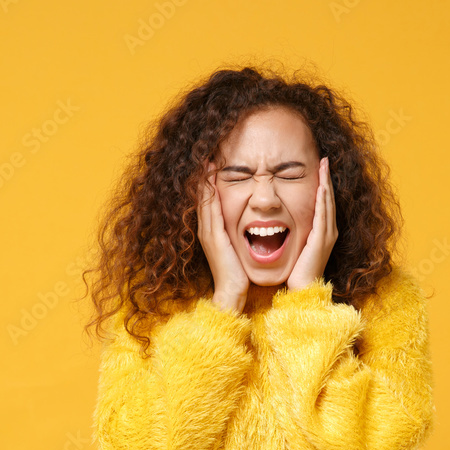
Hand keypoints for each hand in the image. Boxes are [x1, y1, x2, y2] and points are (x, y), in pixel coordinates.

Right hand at [197, 162, 248, 307]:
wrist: (232, 293)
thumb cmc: (238, 274)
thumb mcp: (236, 249)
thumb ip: (237, 236)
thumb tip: (247, 224)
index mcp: (212, 232)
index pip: (208, 202)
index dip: (208, 184)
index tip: (212, 164)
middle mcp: (206, 230)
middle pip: (202, 197)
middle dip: (203, 177)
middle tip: (206, 155)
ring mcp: (208, 233)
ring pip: (203, 200)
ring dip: (204, 181)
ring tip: (207, 161)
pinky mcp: (213, 237)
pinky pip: (209, 210)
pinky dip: (208, 193)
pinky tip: (211, 179)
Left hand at [287, 156, 335, 290]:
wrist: (303, 290)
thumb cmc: (297, 272)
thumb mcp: (297, 248)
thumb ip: (295, 235)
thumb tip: (284, 223)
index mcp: (322, 232)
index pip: (323, 203)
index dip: (322, 185)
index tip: (319, 168)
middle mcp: (329, 231)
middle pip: (328, 199)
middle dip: (326, 178)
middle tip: (324, 160)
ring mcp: (327, 234)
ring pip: (328, 203)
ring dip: (326, 183)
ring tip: (324, 166)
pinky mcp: (322, 239)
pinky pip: (323, 215)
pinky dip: (323, 199)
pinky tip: (321, 186)